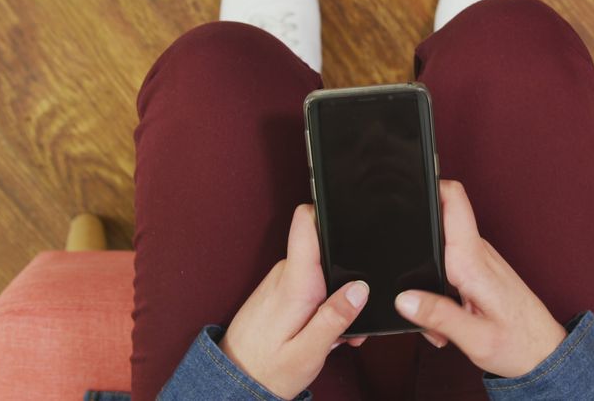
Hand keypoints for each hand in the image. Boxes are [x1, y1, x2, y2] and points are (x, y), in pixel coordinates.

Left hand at [220, 204, 368, 399]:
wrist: (233, 383)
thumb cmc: (267, 371)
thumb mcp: (309, 352)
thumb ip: (335, 318)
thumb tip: (360, 289)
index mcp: (295, 282)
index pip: (306, 222)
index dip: (328, 209)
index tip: (351, 211)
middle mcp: (286, 274)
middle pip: (326, 251)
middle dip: (348, 277)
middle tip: (353, 317)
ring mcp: (281, 281)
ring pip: (321, 272)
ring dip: (336, 298)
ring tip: (337, 333)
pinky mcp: (280, 291)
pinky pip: (310, 285)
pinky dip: (323, 304)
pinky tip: (324, 330)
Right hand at [393, 180, 566, 377]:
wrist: (546, 355)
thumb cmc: (519, 345)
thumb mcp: (474, 339)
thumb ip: (437, 316)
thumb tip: (403, 298)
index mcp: (473, 262)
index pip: (453, 201)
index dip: (430, 184)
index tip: (407, 186)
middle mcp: (477, 253)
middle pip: (437, 227)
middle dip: (416, 254)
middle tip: (416, 296)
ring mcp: (480, 260)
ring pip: (441, 252)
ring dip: (429, 282)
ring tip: (441, 320)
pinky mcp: (480, 271)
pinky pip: (451, 267)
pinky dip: (441, 291)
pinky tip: (449, 318)